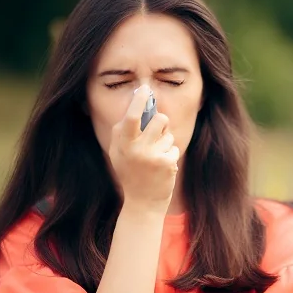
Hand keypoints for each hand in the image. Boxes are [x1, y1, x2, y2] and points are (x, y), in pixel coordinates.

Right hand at [109, 85, 178, 211]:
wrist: (142, 203)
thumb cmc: (130, 173)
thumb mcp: (118, 153)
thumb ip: (124, 132)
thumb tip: (136, 105)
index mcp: (122, 144)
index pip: (131, 117)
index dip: (139, 101)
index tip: (145, 89)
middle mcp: (136, 149)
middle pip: (159, 119)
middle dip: (162, 122)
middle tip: (157, 132)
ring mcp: (152, 156)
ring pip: (168, 134)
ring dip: (165, 142)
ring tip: (156, 157)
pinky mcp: (166, 163)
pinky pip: (173, 148)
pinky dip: (170, 155)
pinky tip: (162, 168)